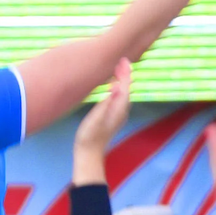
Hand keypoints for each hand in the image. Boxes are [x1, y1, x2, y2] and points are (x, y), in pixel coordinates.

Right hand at [71, 60, 132, 185]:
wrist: (89, 154)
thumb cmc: (89, 136)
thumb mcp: (95, 119)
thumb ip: (106, 103)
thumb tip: (116, 88)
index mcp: (118, 109)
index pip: (125, 86)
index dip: (125, 72)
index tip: (123, 60)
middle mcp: (122, 111)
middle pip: (126, 88)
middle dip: (125, 74)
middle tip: (120, 61)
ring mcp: (118, 115)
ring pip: (124, 93)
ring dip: (122, 80)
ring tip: (117, 69)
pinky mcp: (113, 117)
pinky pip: (119, 98)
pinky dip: (118, 88)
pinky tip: (112, 87)